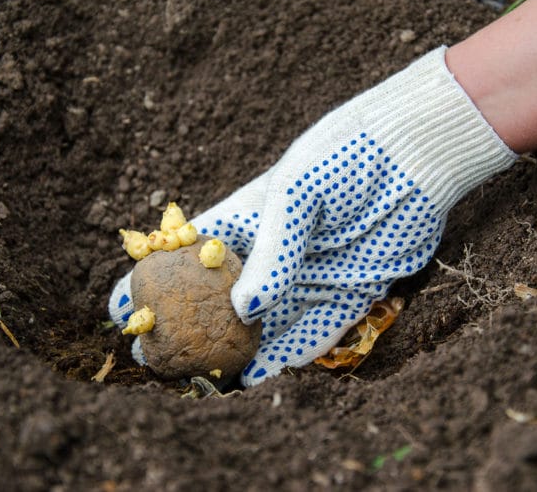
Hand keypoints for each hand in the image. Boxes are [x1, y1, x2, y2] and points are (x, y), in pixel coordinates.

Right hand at [109, 47, 515, 385]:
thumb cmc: (343, 158)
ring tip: (206, 382)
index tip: (123, 309)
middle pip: (220, 302)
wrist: (412, 155)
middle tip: (162, 362)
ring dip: (236, 354)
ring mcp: (308, 277)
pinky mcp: (347, 293)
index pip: (187, 257)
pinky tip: (260, 377)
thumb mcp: (296, 194)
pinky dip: (288, 356)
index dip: (152, 281)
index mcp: (246, 222)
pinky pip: (314, 333)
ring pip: (264, 326)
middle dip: (190, 331)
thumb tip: (245, 309)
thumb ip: (271, 251)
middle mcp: (272, 256)